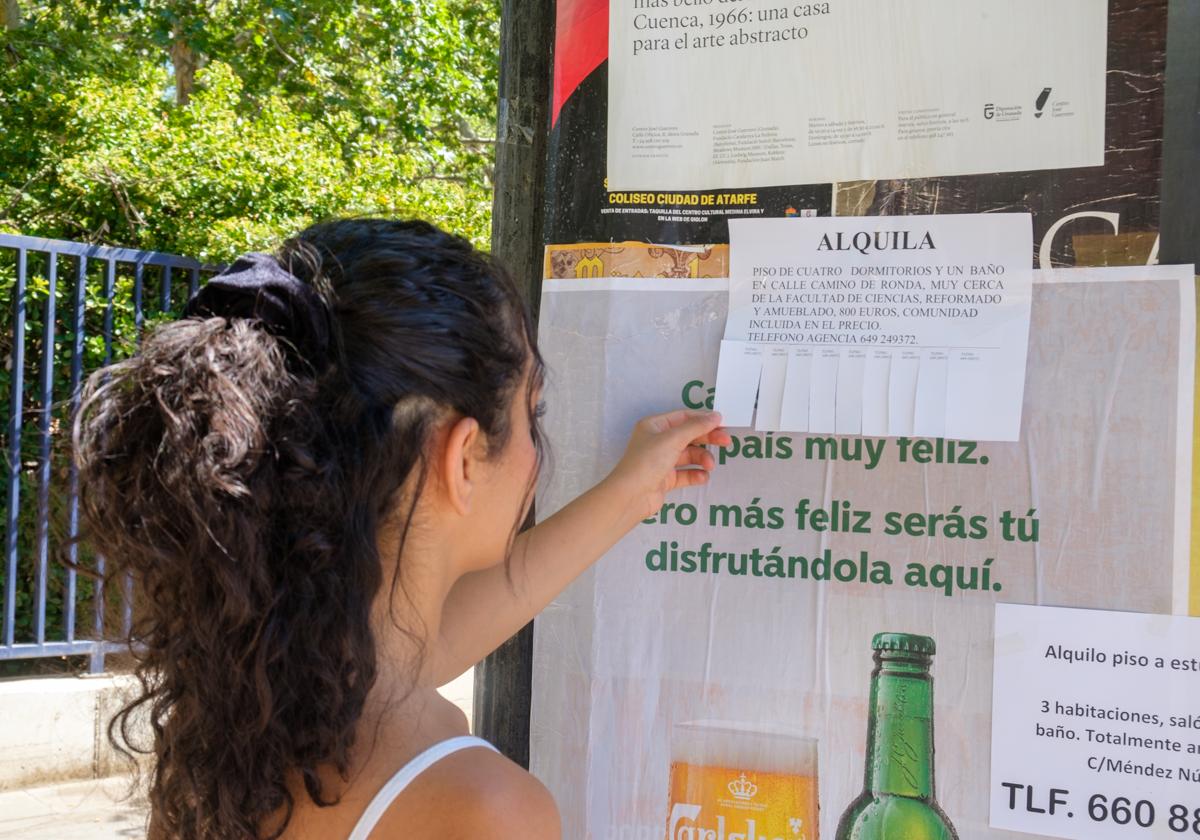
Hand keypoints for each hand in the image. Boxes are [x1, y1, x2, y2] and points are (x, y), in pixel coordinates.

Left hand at [605, 409, 731, 521]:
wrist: (631, 495)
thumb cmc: (647, 462)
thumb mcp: (673, 439)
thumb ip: (696, 427)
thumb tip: (715, 416)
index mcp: (655, 426)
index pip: (684, 417)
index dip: (703, 419)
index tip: (722, 424)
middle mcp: (657, 441)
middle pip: (688, 436)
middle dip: (707, 439)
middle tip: (726, 442)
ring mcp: (661, 461)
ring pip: (689, 455)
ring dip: (702, 458)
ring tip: (709, 466)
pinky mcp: (665, 479)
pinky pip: (685, 473)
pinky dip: (695, 474)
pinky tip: (702, 477)